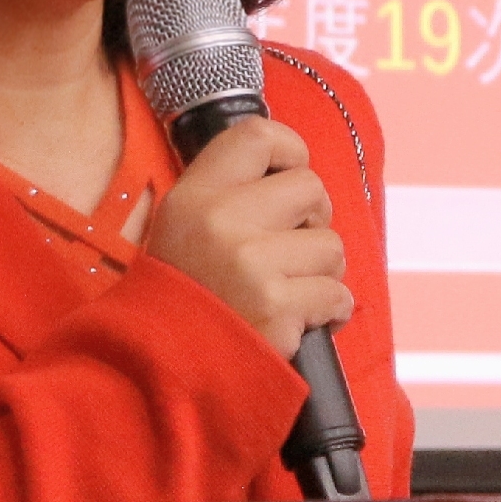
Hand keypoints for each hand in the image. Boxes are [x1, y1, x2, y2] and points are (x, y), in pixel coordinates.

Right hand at [141, 114, 350, 358]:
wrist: (163, 365)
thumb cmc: (185, 294)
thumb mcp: (184, 226)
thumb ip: (231, 193)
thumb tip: (293, 170)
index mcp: (196, 195)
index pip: (258, 135)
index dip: (290, 151)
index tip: (290, 178)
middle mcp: (223, 221)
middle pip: (311, 188)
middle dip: (314, 221)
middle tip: (291, 249)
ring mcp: (253, 265)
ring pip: (332, 247)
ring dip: (321, 273)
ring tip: (288, 291)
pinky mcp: (278, 308)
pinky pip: (337, 295)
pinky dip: (329, 311)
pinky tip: (301, 320)